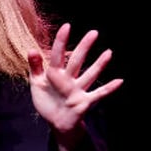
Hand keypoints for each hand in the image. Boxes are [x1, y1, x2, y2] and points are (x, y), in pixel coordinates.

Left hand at [28, 22, 122, 150]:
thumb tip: (31, 49)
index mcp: (55, 74)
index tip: (67, 26)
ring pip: (90, 75)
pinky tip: (120, 81)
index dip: (61, 41)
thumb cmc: (47, 101)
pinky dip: (109, 88)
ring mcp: (78, 90)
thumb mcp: (37, 84)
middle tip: (94, 33)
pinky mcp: (84, 102)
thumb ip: (35, 67)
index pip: (58, 55)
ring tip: (109, 52)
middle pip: (77, 61)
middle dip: (84, 47)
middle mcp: (69, 79)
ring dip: (99, 65)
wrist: (56, 123)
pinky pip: (98, 94)